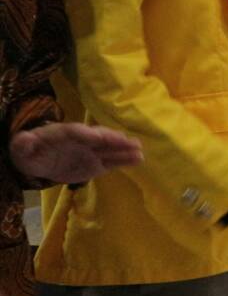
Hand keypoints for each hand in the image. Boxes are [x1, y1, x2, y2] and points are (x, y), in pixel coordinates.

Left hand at [8, 122, 141, 183]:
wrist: (42, 160)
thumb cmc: (31, 153)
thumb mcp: (21, 149)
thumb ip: (23, 144)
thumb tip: (24, 138)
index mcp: (61, 134)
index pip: (74, 132)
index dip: (85, 134)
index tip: (96, 137)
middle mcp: (81, 139)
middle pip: (97, 137)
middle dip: (111, 138)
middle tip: (125, 140)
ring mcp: (91, 151)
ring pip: (108, 148)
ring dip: (123, 148)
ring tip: (139, 149)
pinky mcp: (97, 163)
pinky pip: (111, 161)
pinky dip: (124, 160)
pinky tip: (138, 158)